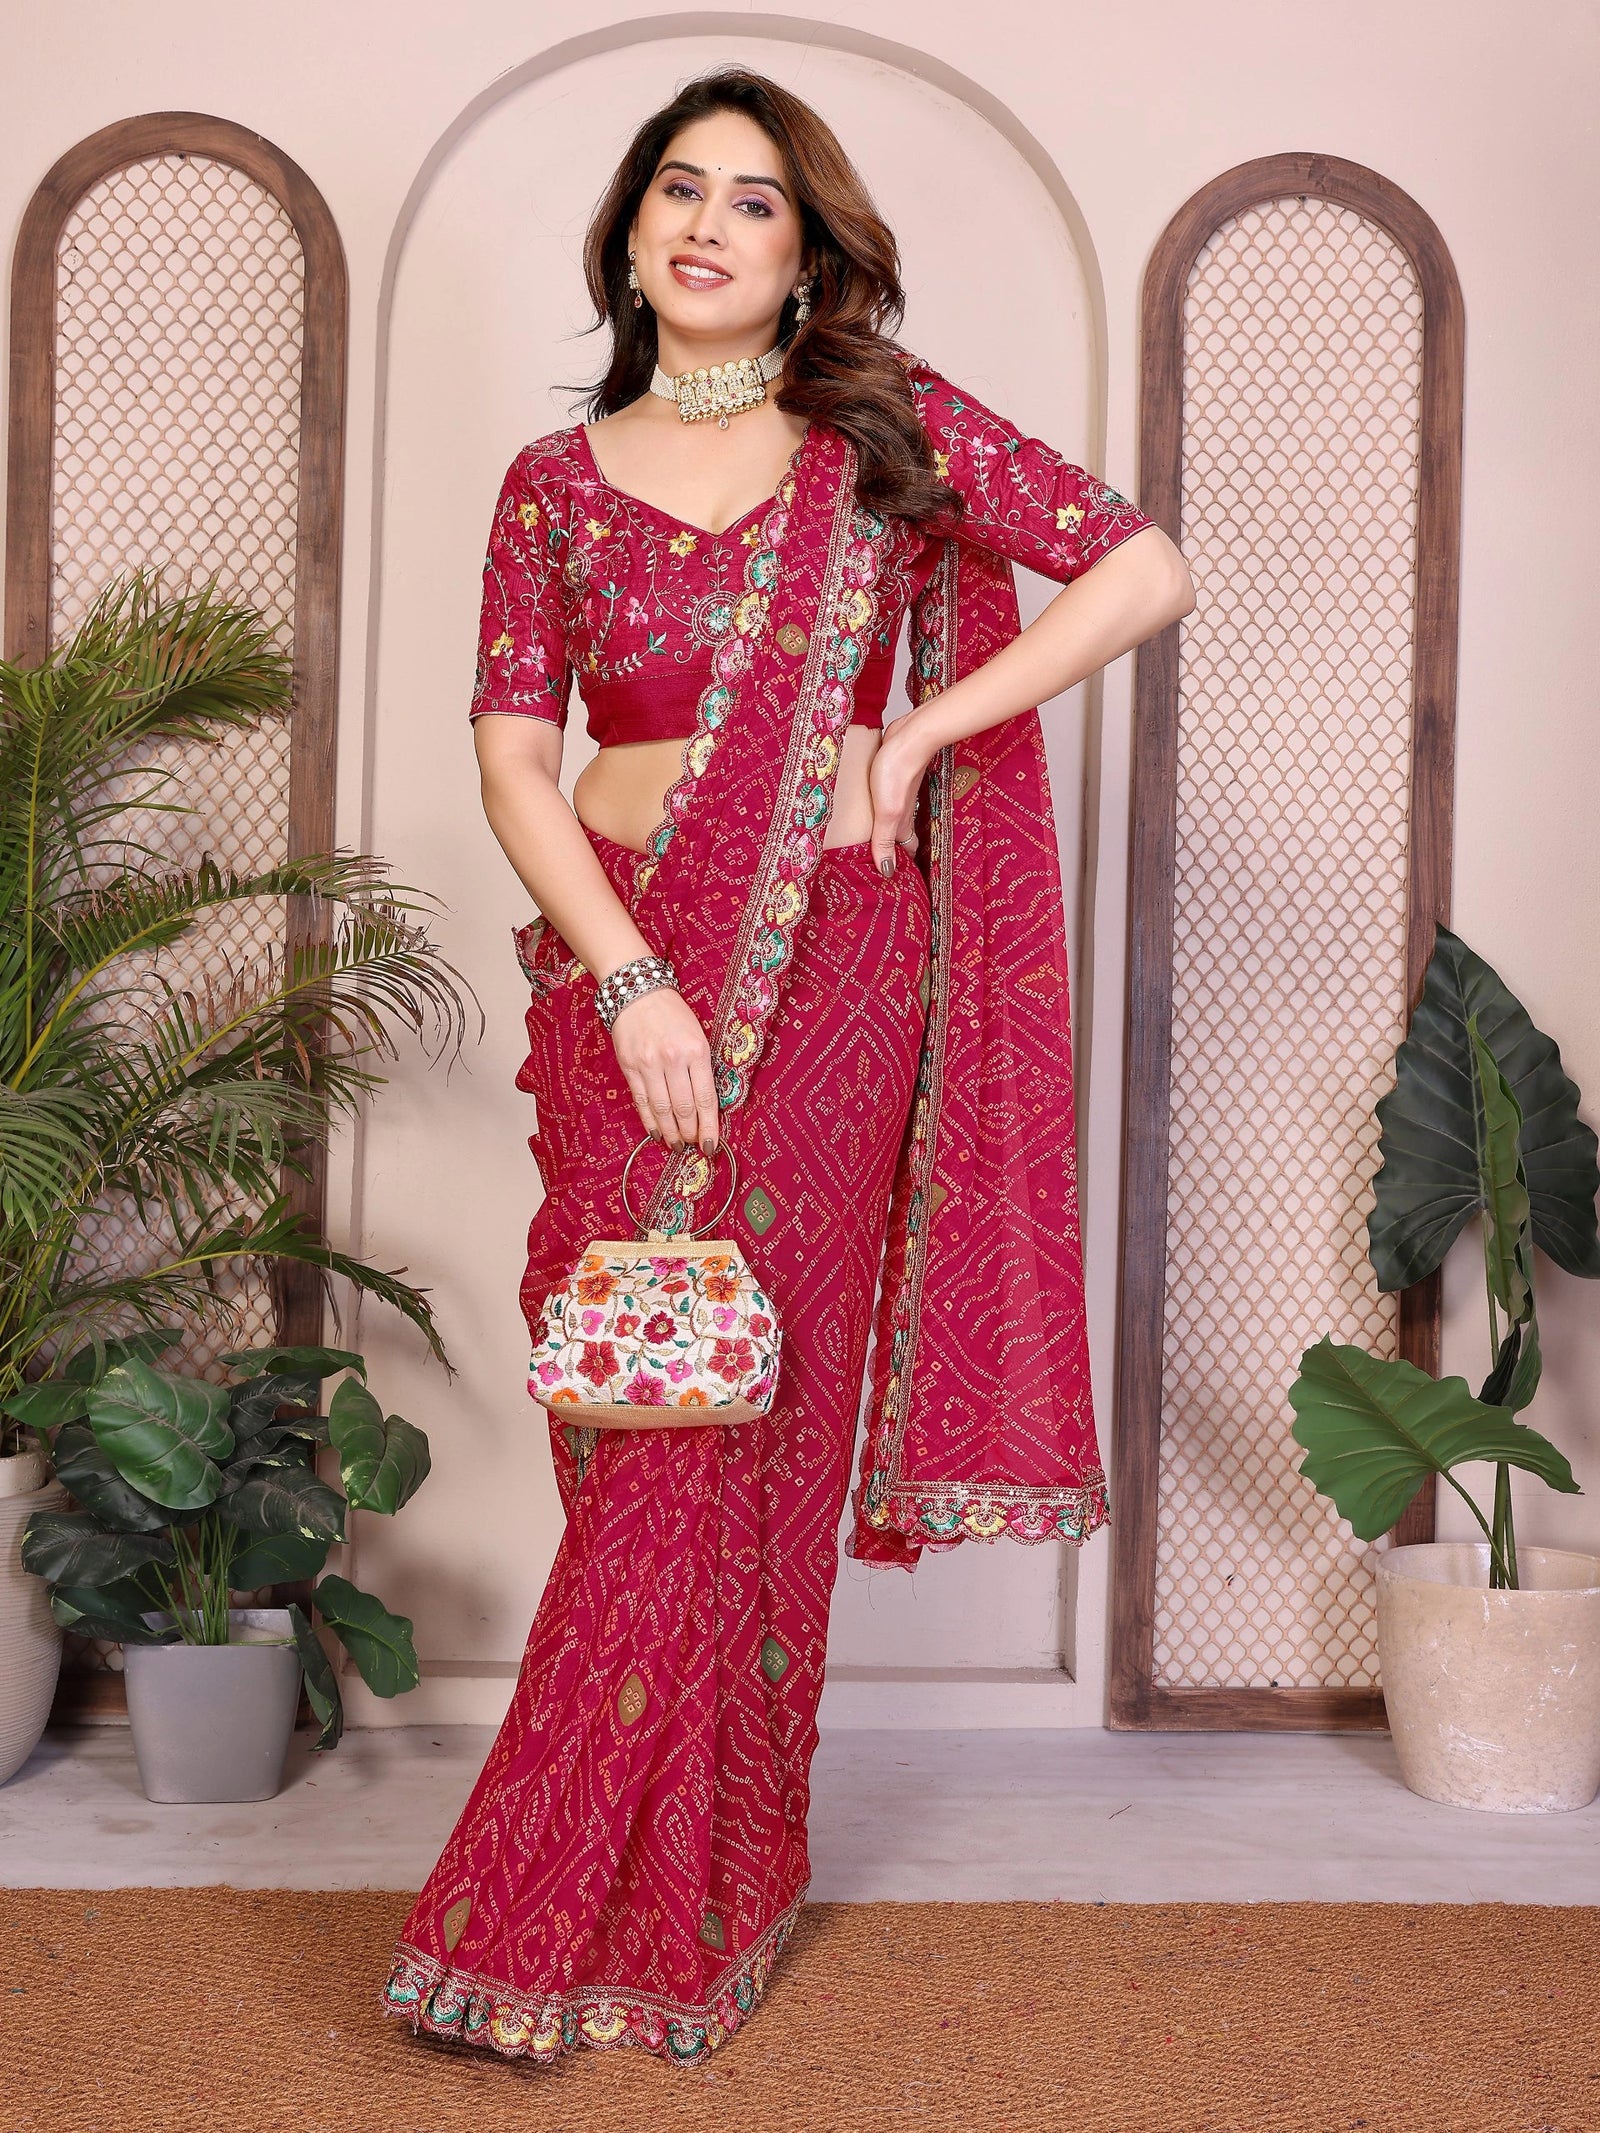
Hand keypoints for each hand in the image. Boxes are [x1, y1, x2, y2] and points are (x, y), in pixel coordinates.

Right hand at [607, 982, 720, 1151]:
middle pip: (684, 1109)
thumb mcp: (698, 1035)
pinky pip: (641, 1102)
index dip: (709, 1128)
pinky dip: (650, 1121)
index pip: (706, 1099)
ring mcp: (648, 1065)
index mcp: (696, 1051)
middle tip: (694, 1145)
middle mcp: (673, 1059)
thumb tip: (705, 1106)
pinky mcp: (629, 1067)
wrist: (638, 992)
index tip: (711, 1145)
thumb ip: (702, 1068)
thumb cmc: (673, 1014)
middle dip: (690, 1133)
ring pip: (662, 1110)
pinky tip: (657, 1133)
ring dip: (671, 1133)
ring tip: (677, 1145)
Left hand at [868, 715, 933, 876]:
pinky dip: (881, 811)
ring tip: (873, 844)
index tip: (892, 881)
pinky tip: (871, 811)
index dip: (900, 866)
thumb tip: (886, 872)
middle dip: (893, 851)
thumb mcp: (887, 813)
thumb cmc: (897, 772)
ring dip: (886, 832)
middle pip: (900, 837)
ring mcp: (898, 795)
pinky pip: (886, 801)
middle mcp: (902, 812)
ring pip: (894, 819)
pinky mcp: (891, 780)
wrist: (908, 738)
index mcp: (902, 823)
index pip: (905, 851)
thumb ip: (885, 841)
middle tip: (881, 865)